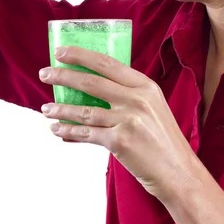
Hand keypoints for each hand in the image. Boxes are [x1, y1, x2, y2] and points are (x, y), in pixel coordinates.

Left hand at [38, 46, 197, 202]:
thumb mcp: (154, 107)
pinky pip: (86, 134)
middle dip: (63, 76)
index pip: (108, 64)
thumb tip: (95, 86)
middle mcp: (137, 99)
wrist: (179, 172)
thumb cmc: (164, 140)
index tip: (61, 51)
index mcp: (146, 86)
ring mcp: (128, 120)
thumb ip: (131, 95)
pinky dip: (68, 132)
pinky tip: (57, 130)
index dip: (81, 56)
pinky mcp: (119, 142)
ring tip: (45, 109)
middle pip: (91, 82)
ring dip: (60, 109)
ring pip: (84, 110)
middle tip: (44, 73)